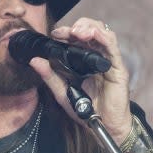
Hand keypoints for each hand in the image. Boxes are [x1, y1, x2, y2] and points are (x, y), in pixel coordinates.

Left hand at [29, 18, 132, 143]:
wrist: (105, 126)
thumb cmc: (87, 110)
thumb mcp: (63, 93)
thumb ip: (50, 77)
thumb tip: (35, 61)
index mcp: (85, 61)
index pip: (77, 39)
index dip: (67, 32)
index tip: (55, 34)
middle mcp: (97, 57)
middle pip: (91, 31)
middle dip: (78, 26)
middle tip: (65, 32)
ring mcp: (109, 61)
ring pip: (102, 33)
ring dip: (89, 27)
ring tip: (77, 32)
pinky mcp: (118, 67)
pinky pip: (112, 46)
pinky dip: (102, 37)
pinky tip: (91, 35)